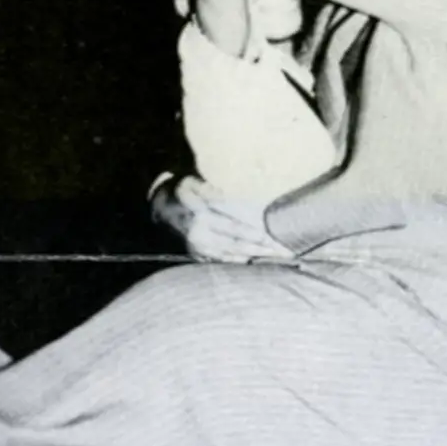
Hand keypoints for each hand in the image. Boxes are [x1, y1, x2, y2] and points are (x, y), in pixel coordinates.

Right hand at [150, 175, 292, 263]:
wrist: (158, 208)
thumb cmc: (181, 191)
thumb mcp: (191, 182)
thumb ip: (207, 188)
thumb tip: (222, 195)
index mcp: (202, 217)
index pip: (236, 229)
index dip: (257, 236)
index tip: (275, 240)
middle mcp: (202, 236)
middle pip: (239, 246)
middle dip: (264, 251)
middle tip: (287, 254)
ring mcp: (199, 249)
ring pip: (233, 257)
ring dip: (256, 258)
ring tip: (278, 260)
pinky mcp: (197, 255)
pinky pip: (222, 262)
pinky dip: (240, 263)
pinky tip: (255, 262)